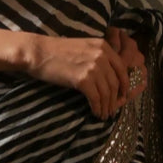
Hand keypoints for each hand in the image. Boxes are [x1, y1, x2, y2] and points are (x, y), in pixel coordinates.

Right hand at [24, 28, 147, 119]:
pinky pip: (96, 98)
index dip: (124, 86)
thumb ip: (98, 57)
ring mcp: (93, 67)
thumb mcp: (84, 48)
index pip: (121, 69)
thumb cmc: (57, 52)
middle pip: (115, 83)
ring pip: (107, 93)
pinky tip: (95, 113)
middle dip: (115, 100)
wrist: (38, 52)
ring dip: (106, 107)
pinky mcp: (83, 79)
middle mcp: (102, 55)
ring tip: (103, 115)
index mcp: (103, 46)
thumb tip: (108, 78)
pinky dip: (97, 108)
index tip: (122, 97)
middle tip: (112, 110)